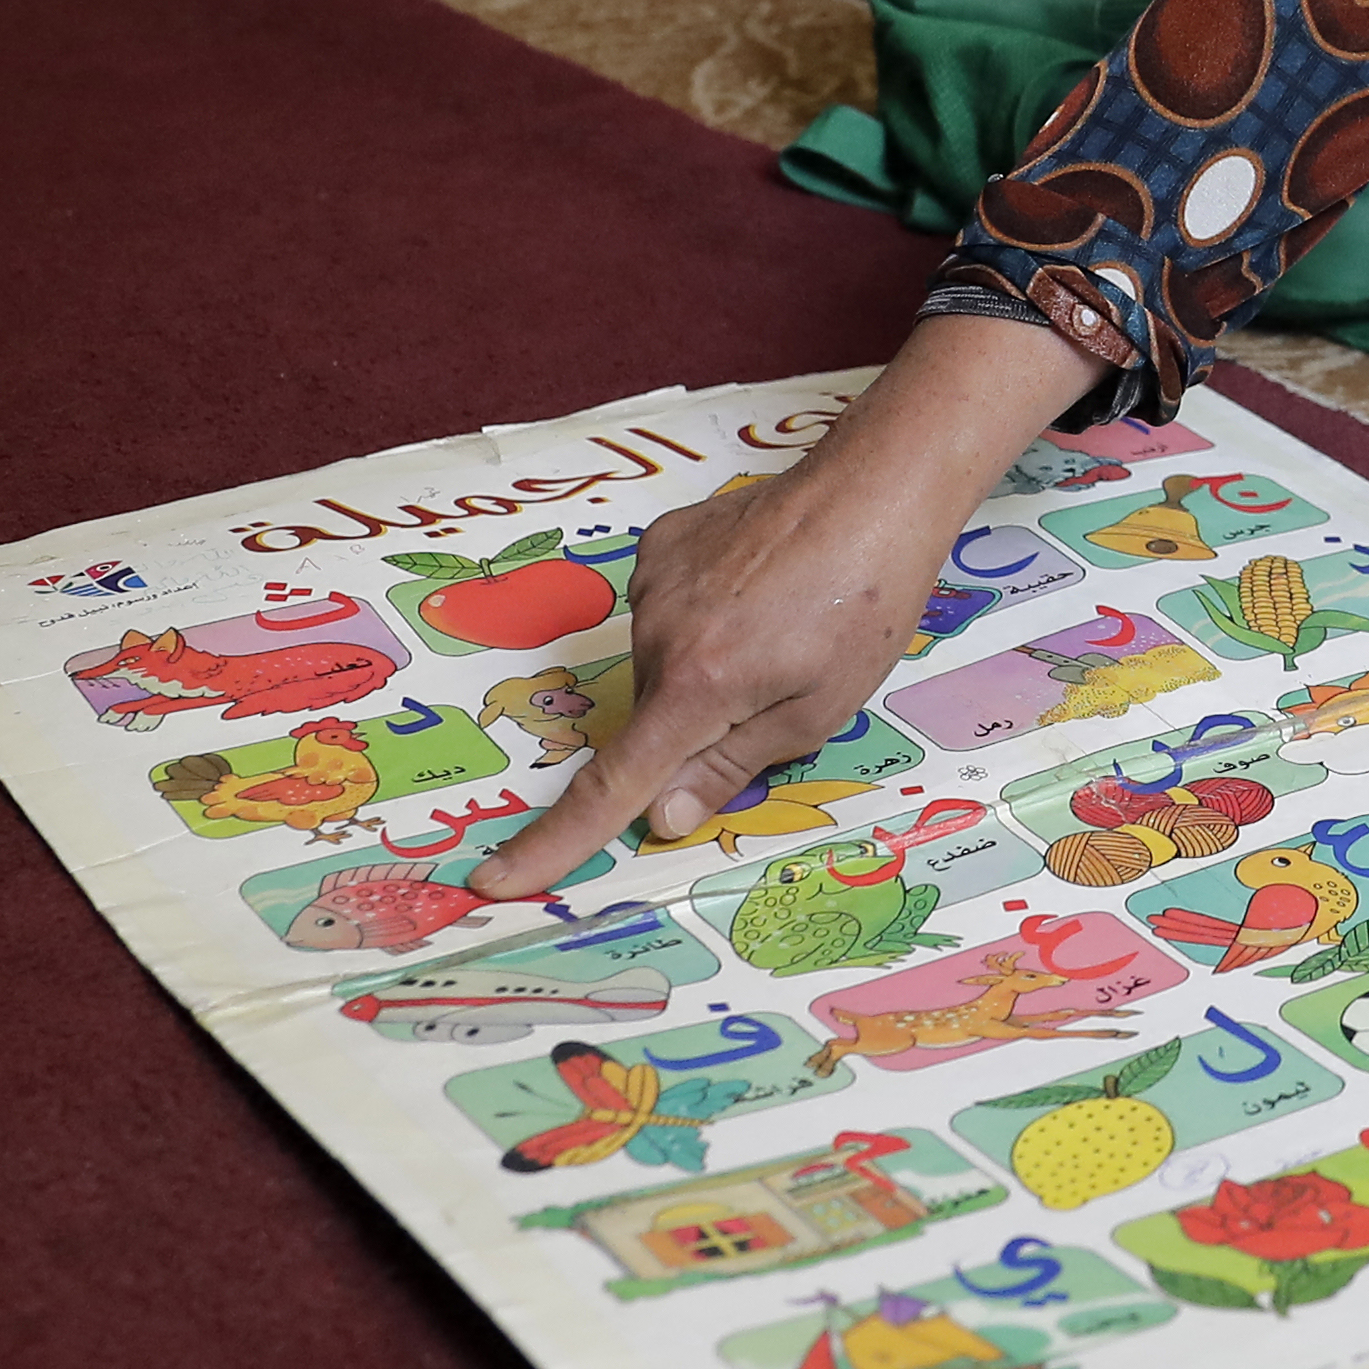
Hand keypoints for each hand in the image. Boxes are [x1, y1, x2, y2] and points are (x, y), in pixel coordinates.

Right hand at [469, 311, 1095, 895]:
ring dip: (701, 670)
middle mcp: (658, 632)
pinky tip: (758, 589)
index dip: (554, 841)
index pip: (611, 783)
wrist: (873, 489)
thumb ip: (729, 768)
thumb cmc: (865, 608)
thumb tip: (657, 819)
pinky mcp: (661, 542)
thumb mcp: (817, 712)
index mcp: (698, 685)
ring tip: (779, 627)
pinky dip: (699, 617)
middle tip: (777, 689)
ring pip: (658, 665)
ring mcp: (653, 579)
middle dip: (696, 728)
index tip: (496, 878)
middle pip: (651, 719)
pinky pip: (665, 608)